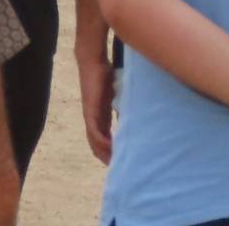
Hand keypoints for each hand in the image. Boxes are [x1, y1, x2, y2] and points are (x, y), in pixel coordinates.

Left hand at [77, 49, 115, 163]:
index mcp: (99, 113)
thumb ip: (123, 99)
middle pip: (96, 143)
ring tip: (113, 163)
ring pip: (94, 140)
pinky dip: (101, 142)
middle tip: (116, 167)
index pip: (102, 136)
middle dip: (105, 155)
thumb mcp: (117, 90)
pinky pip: (95, 131)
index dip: (108, 148)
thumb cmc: (104, 71)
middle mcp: (93, 117)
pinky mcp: (90, 111)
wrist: (92, 60)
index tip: (118, 158)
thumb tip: (138, 105)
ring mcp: (90, 115)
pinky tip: (110, 149)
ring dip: (103, 152)